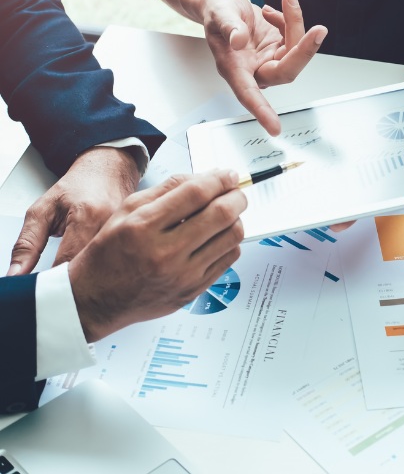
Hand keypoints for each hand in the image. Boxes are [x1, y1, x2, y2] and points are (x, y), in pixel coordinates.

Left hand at [7, 147, 141, 276]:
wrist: (109, 170)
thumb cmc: (79, 186)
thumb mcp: (43, 209)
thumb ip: (27, 243)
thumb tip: (17, 273)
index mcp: (87, 216)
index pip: (68, 262)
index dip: (55, 281)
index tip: (47, 289)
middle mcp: (112, 225)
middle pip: (92, 270)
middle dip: (75, 283)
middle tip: (63, 286)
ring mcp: (129, 232)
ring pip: (108, 270)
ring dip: (93, 277)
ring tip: (83, 276)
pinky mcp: (138, 238)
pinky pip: (120, 263)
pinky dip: (107, 270)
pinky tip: (101, 268)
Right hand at [68, 170, 246, 341]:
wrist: (95, 300)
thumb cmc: (109, 253)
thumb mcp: (126, 210)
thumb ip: (167, 189)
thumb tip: (206, 176)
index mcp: (144, 226)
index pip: (195, 194)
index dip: (219, 179)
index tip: (228, 175)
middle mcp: (165, 252)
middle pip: (221, 214)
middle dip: (236, 197)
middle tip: (236, 192)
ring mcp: (182, 274)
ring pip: (231, 237)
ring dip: (236, 219)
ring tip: (228, 214)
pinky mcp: (193, 290)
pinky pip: (228, 259)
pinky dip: (230, 242)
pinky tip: (218, 237)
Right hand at [201, 0, 326, 135]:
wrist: (223, 3)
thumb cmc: (216, 12)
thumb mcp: (219, 12)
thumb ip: (229, 27)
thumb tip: (238, 40)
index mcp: (234, 68)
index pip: (249, 95)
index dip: (261, 112)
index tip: (274, 128)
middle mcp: (254, 69)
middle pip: (286, 70)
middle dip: (304, 50)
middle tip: (319, 30)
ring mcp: (270, 59)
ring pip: (296, 50)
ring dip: (296, 24)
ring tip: (287, 0)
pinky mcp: (281, 49)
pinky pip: (296, 38)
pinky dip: (291, 20)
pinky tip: (272, 12)